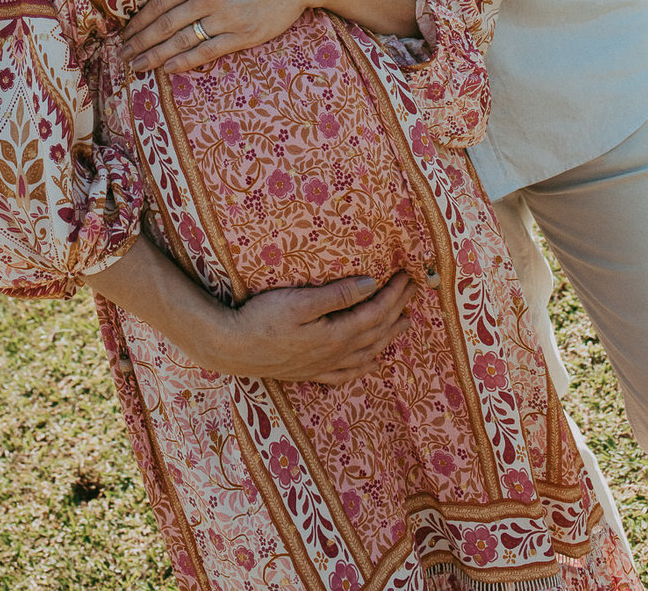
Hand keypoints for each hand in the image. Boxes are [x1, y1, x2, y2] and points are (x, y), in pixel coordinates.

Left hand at [120, 0, 327, 73]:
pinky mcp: (244, 35)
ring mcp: (227, 18)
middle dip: (140, 42)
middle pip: (165, 25)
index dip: (140, 21)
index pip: (160, 3)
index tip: (125, 33)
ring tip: (137, 66)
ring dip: (156, 56)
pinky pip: (208, 52)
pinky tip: (169, 68)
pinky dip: (185, 62)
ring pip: (182, 42)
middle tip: (121, 55)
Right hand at [213, 272, 414, 383]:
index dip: (394, 294)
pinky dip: (364, 366)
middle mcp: (335, 353)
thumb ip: (337, 294)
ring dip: (388, 336)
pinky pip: (347, 373)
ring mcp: (324, 365)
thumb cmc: (262, 319)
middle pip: (376, 331)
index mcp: (336, 334)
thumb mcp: (300, 301)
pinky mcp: (311, 372)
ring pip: (367, 352)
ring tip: (405, 323)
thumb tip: (371, 284)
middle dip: (398, 309)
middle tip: (414, 291)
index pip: (375, 312)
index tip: (407, 275)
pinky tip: (372, 364)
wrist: (233, 348)